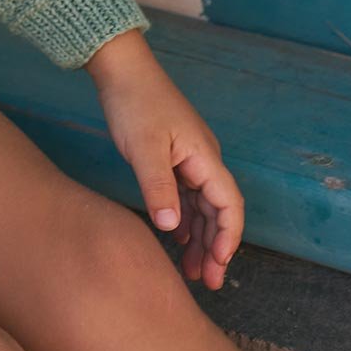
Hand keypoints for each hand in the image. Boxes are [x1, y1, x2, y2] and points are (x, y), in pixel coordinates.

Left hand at [86, 32, 243, 289]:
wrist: (120, 68)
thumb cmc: (134, 103)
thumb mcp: (143, 148)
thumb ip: (158, 187)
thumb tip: (173, 229)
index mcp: (205, 158)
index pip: (229, 206)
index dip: (228, 238)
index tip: (219, 266)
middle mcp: (203, 160)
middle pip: (219, 211)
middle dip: (215, 247)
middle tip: (206, 282)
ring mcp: (188, 158)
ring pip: (201, 206)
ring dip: (199, 237)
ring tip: (189, 270)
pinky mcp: (170, 156)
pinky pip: (185, 195)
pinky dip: (184, 218)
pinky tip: (175, 237)